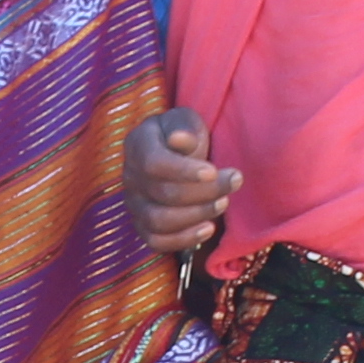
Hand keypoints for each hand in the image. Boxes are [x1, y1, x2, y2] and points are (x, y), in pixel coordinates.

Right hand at [125, 108, 237, 257]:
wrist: (176, 152)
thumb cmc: (184, 134)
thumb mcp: (186, 120)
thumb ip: (183, 127)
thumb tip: (180, 139)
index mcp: (137, 145)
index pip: (153, 163)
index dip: (183, 171)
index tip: (213, 171)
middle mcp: (130, 177)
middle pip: (163, 194)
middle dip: (204, 192)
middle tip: (234, 181)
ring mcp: (134, 204)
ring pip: (159, 221)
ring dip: (196, 215)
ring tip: (223, 203)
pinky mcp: (142, 225)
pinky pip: (156, 242)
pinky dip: (183, 240)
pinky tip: (208, 229)